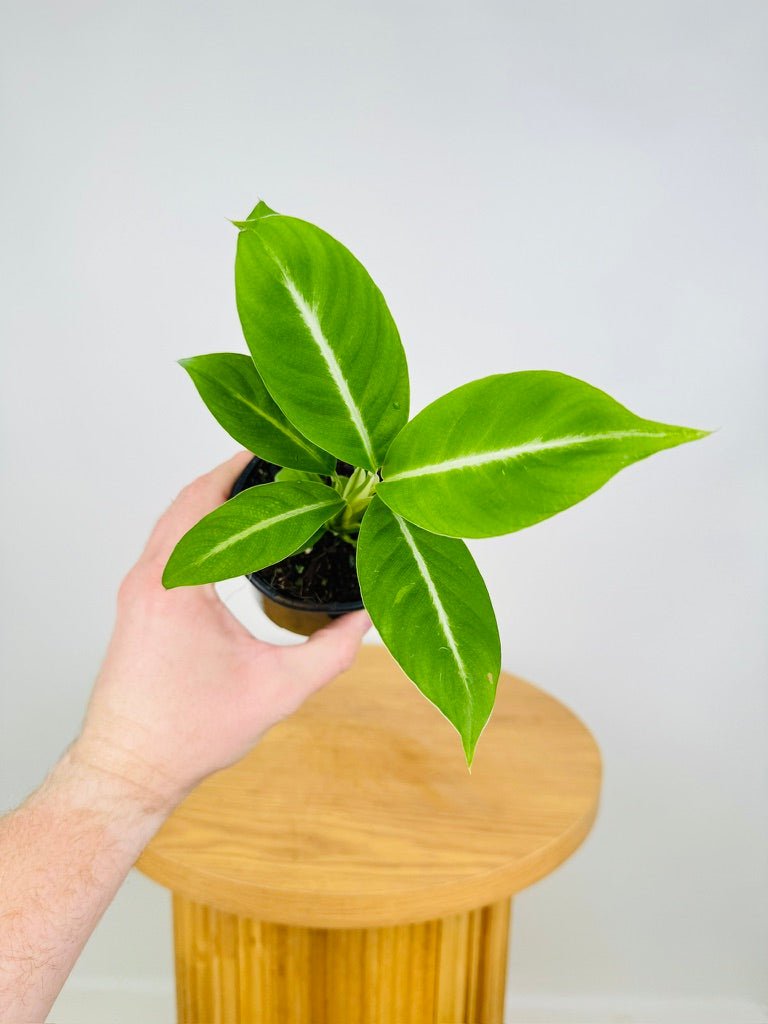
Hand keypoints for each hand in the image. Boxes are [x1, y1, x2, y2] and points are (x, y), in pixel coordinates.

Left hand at [73, 451, 370, 811]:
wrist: (129, 769)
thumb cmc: (188, 733)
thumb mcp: (276, 692)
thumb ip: (331, 653)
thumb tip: (367, 618)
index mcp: (174, 584)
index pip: (204, 499)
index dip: (241, 467)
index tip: (278, 449)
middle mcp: (148, 578)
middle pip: (187, 501)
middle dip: (232, 477)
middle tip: (280, 465)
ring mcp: (137, 590)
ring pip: (174, 523)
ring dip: (213, 502)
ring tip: (263, 493)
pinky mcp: (137, 605)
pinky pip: (168, 546)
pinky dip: (199, 529)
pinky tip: (233, 537)